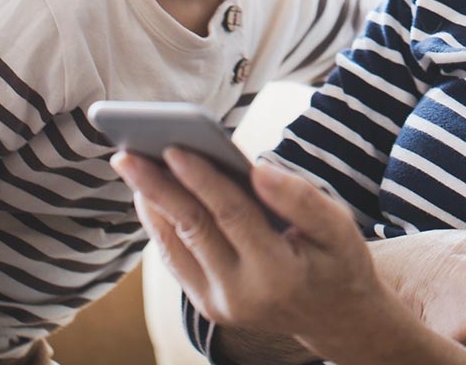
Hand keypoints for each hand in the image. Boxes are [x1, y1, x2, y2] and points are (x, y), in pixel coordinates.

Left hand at [112, 149, 387, 357]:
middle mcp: (241, 295)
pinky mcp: (207, 303)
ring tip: (130, 164)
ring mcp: (219, 304)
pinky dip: (159, 224)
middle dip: (157, 188)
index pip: (232, 215)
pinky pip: (176, 259)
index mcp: (278, 272)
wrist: (335, 318)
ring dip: (150, 203)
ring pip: (174, 245)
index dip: (202, 179)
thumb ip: (301, 197)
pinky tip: (150, 193)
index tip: (174, 146)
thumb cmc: (338, 259)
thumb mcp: (339, 227)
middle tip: (126, 153)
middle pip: (192, 229)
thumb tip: (258, 167)